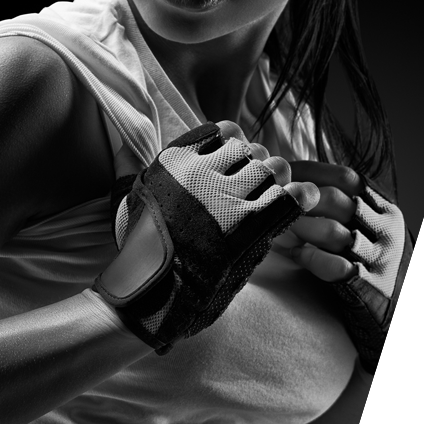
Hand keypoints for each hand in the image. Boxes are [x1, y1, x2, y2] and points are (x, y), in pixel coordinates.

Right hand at [94, 121, 318, 353]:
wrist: (150, 291)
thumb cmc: (138, 249)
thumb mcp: (128, 197)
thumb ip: (128, 165)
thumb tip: (119, 143)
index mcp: (175, 161)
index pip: (225, 132)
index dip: (237, 145)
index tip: (237, 162)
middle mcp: (202, 173)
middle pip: (252, 150)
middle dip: (260, 164)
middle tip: (258, 186)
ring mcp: (226, 199)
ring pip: (273, 169)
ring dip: (279, 182)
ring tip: (274, 197)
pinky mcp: (247, 228)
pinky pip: (289, 197)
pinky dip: (301, 196)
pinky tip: (303, 201)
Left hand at [280, 160, 423, 378]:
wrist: (399, 315)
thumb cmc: (368, 264)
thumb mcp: (363, 228)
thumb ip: (337, 207)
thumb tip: (290, 181)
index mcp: (382, 208)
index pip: (346, 179)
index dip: (310, 174)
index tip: (280, 173)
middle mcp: (385, 229)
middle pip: (336, 201)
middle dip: (297, 200)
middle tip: (268, 201)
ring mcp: (379, 257)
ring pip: (333, 232)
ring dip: (299, 228)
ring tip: (275, 228)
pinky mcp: (370, 285)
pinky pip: (336, 267)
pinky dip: (310, 258)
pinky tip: (294, 254)